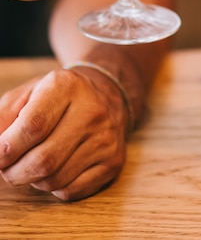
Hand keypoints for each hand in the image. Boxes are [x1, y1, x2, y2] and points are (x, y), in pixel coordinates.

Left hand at [0, 66, 129, 200]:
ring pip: (55, 179)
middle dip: (14, 172)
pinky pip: (71, 191)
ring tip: (33, 164)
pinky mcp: (113, 161)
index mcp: (67, 86)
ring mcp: (105, 138)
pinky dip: (53, 187)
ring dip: (33, 180)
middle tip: (7, 168)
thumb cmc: (60, 96)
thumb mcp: (29, 92)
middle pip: (43, 159)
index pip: (33, 126)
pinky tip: (56, 168)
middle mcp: (91, 110)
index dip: (8, 148)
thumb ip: (4, 116)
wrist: (108, 94)